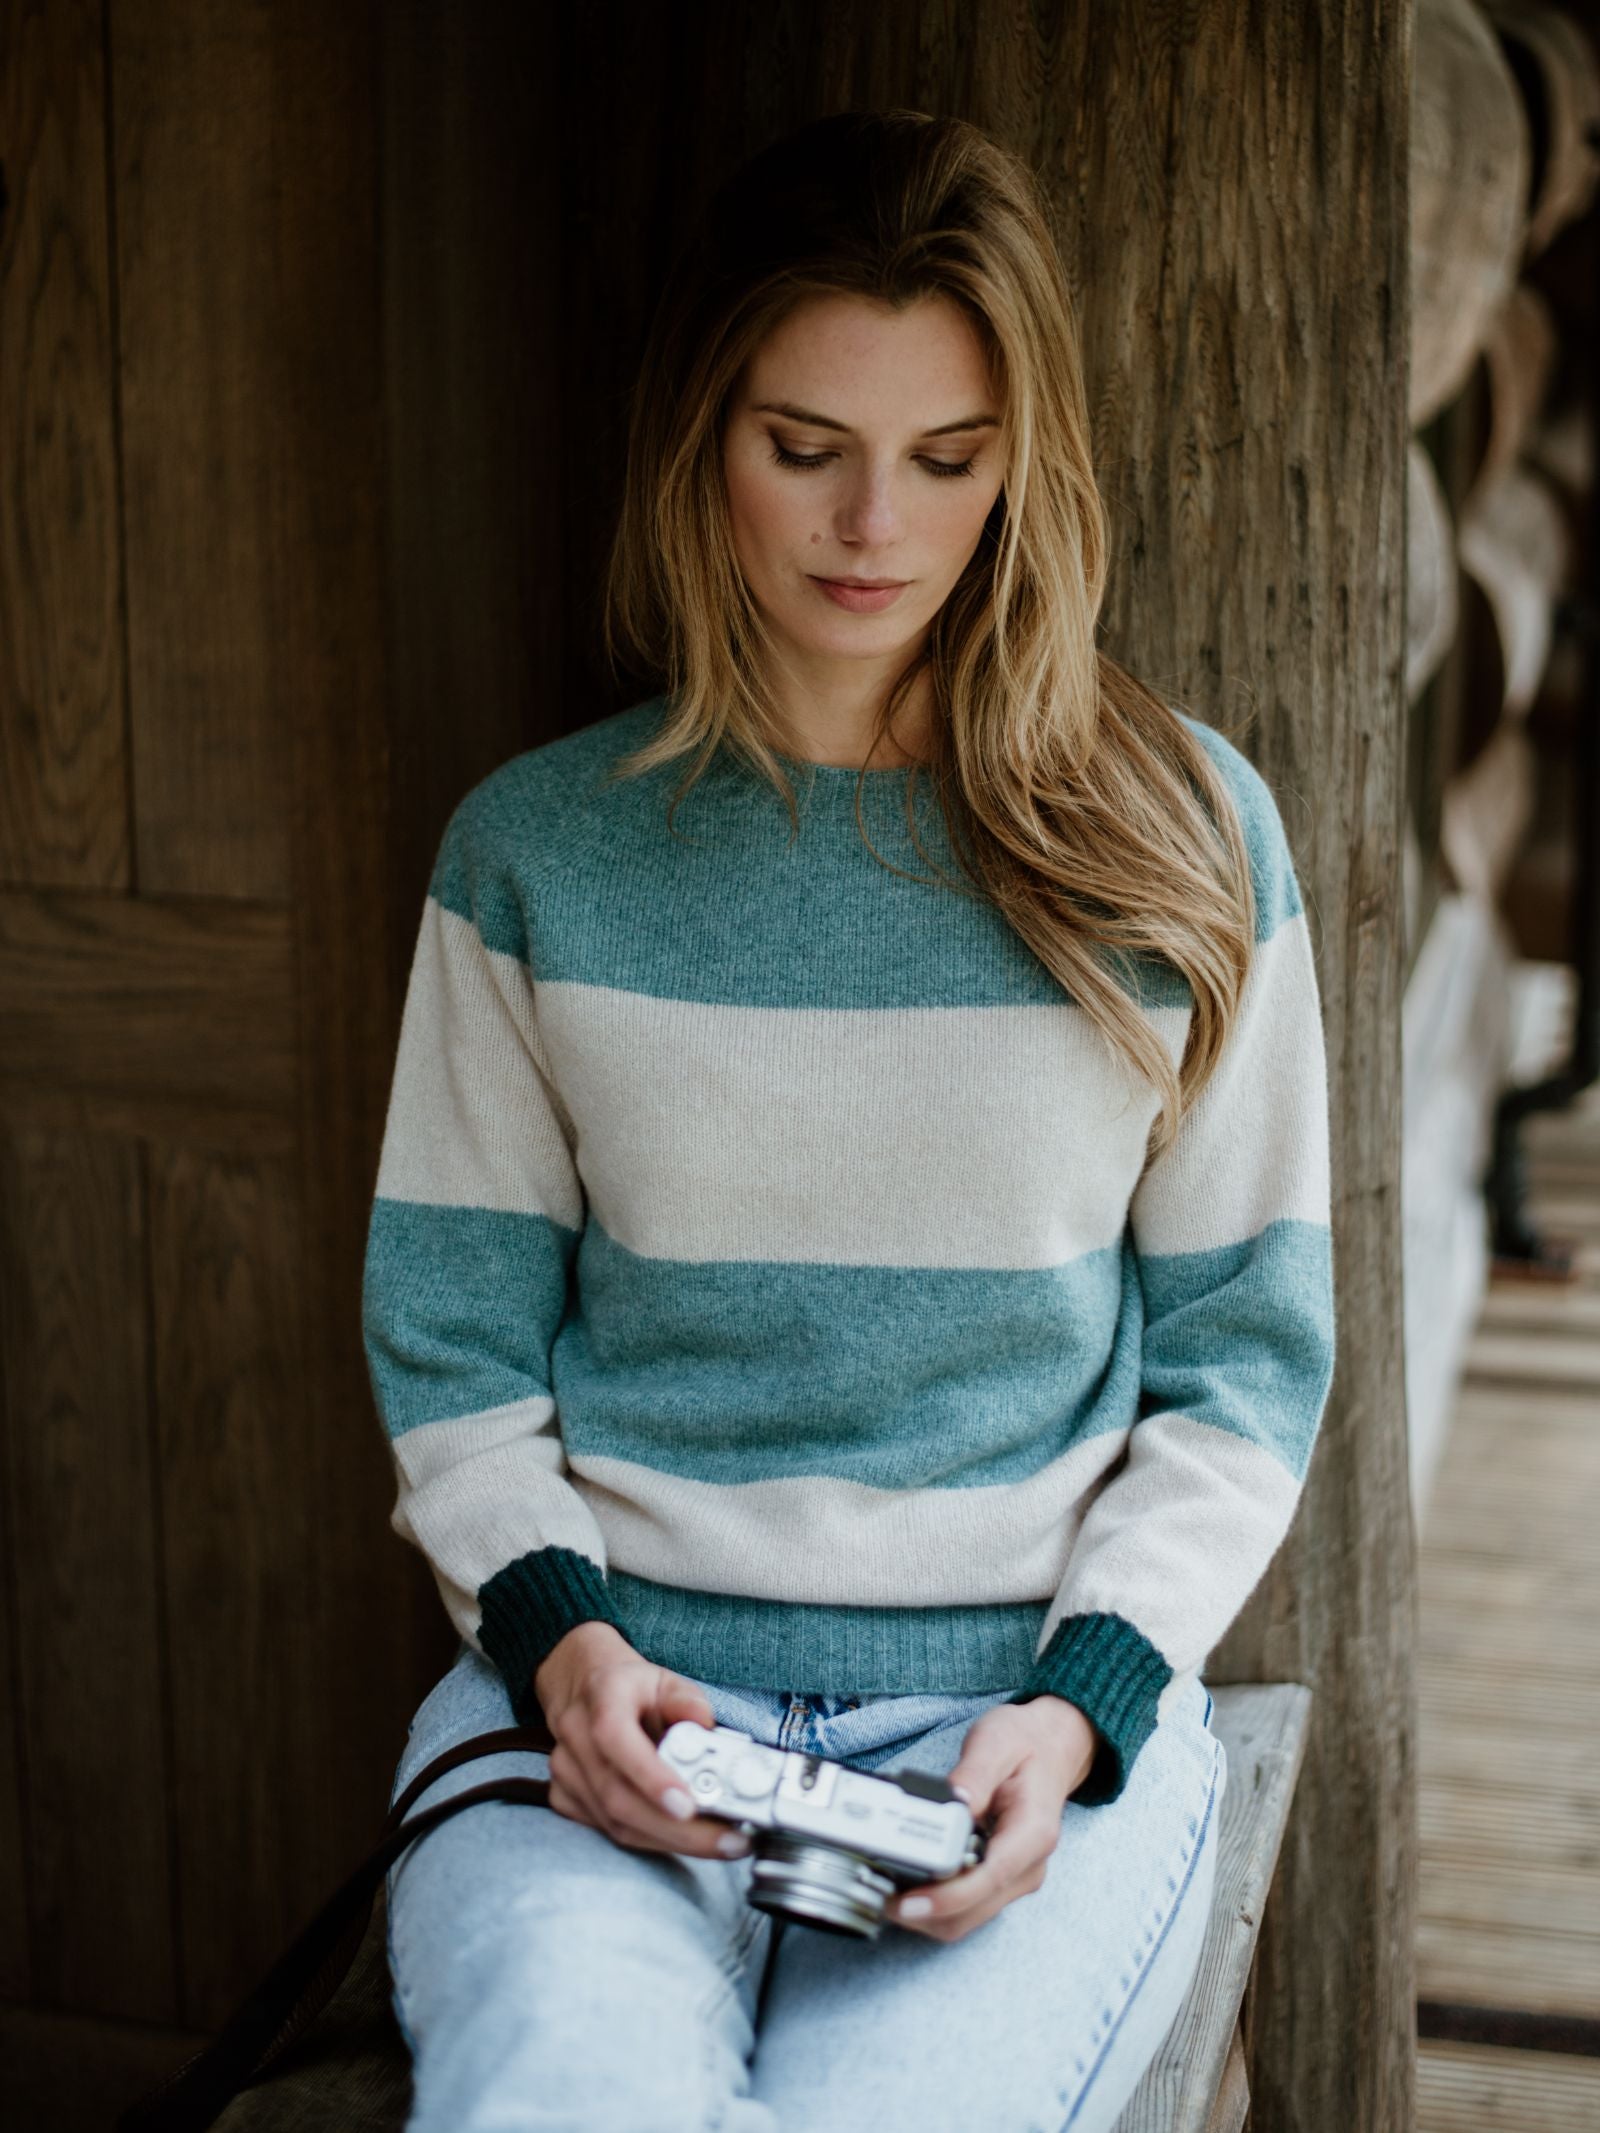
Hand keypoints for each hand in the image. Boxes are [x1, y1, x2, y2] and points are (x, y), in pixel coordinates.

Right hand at [532, 1622, 750, 1861]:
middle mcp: (576, 1734)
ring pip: (616, 1823)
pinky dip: (652, 1841)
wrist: (583, 1687)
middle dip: (677, 1829)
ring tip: (720, 1843)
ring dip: (671, 1841)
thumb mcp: (665, 1679)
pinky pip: (610, 1832)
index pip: (615, 1738)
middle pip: (618, 1796)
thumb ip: (686, 1699)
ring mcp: (565, 1770)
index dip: (649, 1776)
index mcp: (602, 1695)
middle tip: (728, 1840)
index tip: (687, 1806)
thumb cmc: (631, 1687)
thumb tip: (703, 1723)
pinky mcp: (565, 1797)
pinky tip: (684, 1839)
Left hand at [886, 1695, 1098, 1941]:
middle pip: (972, 1910)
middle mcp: (1028, 1866)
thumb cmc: (1025, 1743)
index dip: (946, 1898)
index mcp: (1032, 1833)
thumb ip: (973, 1774)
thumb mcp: (997, 1743)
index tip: (908, 1902)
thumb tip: (951, 1802)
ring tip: (883, 1890)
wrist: (1051, 1747)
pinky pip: (965, 1906)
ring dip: (925, 1914)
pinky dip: (933, 1903)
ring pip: (966, 1917)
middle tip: (878, 1894)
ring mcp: (1015, 1878)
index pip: (989, 1878)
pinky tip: (905, 1883)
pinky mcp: (1000, 1880)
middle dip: (925, 1911)